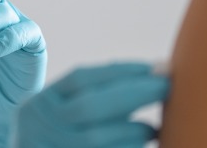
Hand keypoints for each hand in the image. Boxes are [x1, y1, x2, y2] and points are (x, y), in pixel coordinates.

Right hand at [13, 62, 169, 147]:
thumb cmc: (61, 135)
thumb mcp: (61, 112)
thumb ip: (95, 96)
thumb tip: (155, 73)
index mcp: (40, 104)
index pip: (80, 79)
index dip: (120, 71)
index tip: (156, 66)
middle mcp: (42, 126)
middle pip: (89, 106)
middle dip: (133, 93)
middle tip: (167, 84)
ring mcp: (52, 147)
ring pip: (96, 138)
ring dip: (134, 130)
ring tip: (154, 127)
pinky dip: (128, 147)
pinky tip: (144, 142)